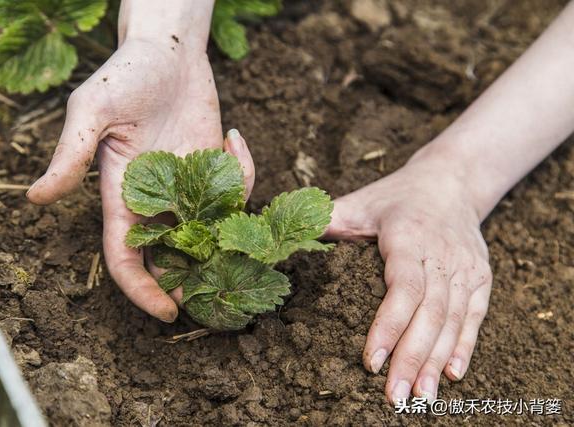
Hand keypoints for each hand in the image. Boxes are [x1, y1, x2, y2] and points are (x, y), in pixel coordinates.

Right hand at [26, 36, 253, 321]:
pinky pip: (236, 190)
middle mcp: (155, 199)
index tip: (167, 312)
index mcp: (121, 196)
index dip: (142, 289)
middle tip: (222, 295)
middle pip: (171, 256)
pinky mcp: (216, 168)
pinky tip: (235, 139)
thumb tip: (35, 197)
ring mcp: (189, 186)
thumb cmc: (125, 75)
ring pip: (208, 232)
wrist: (167, 51)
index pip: (126, 256)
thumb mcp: (92, 111)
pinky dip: (244, 174)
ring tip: (246, 237)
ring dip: (227, 240)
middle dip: (193, 279)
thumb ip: (70, 155)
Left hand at [324, 149, 491, 403]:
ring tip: (420, 397)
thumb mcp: (359, 202)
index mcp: (408, 237)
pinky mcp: (480, 277)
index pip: (402, 287)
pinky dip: (463, 346)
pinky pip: (474, 316)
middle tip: (394, 397)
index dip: (389, 325)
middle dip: (412, 358)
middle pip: (429, 312)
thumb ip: (326, 221)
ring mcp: (465, 267)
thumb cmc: (395, 197)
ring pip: (453, 319)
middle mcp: (441, 254)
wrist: (451, 181)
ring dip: (436, 361)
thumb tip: (283, 242)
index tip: (372, 361)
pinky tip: (451, 375)